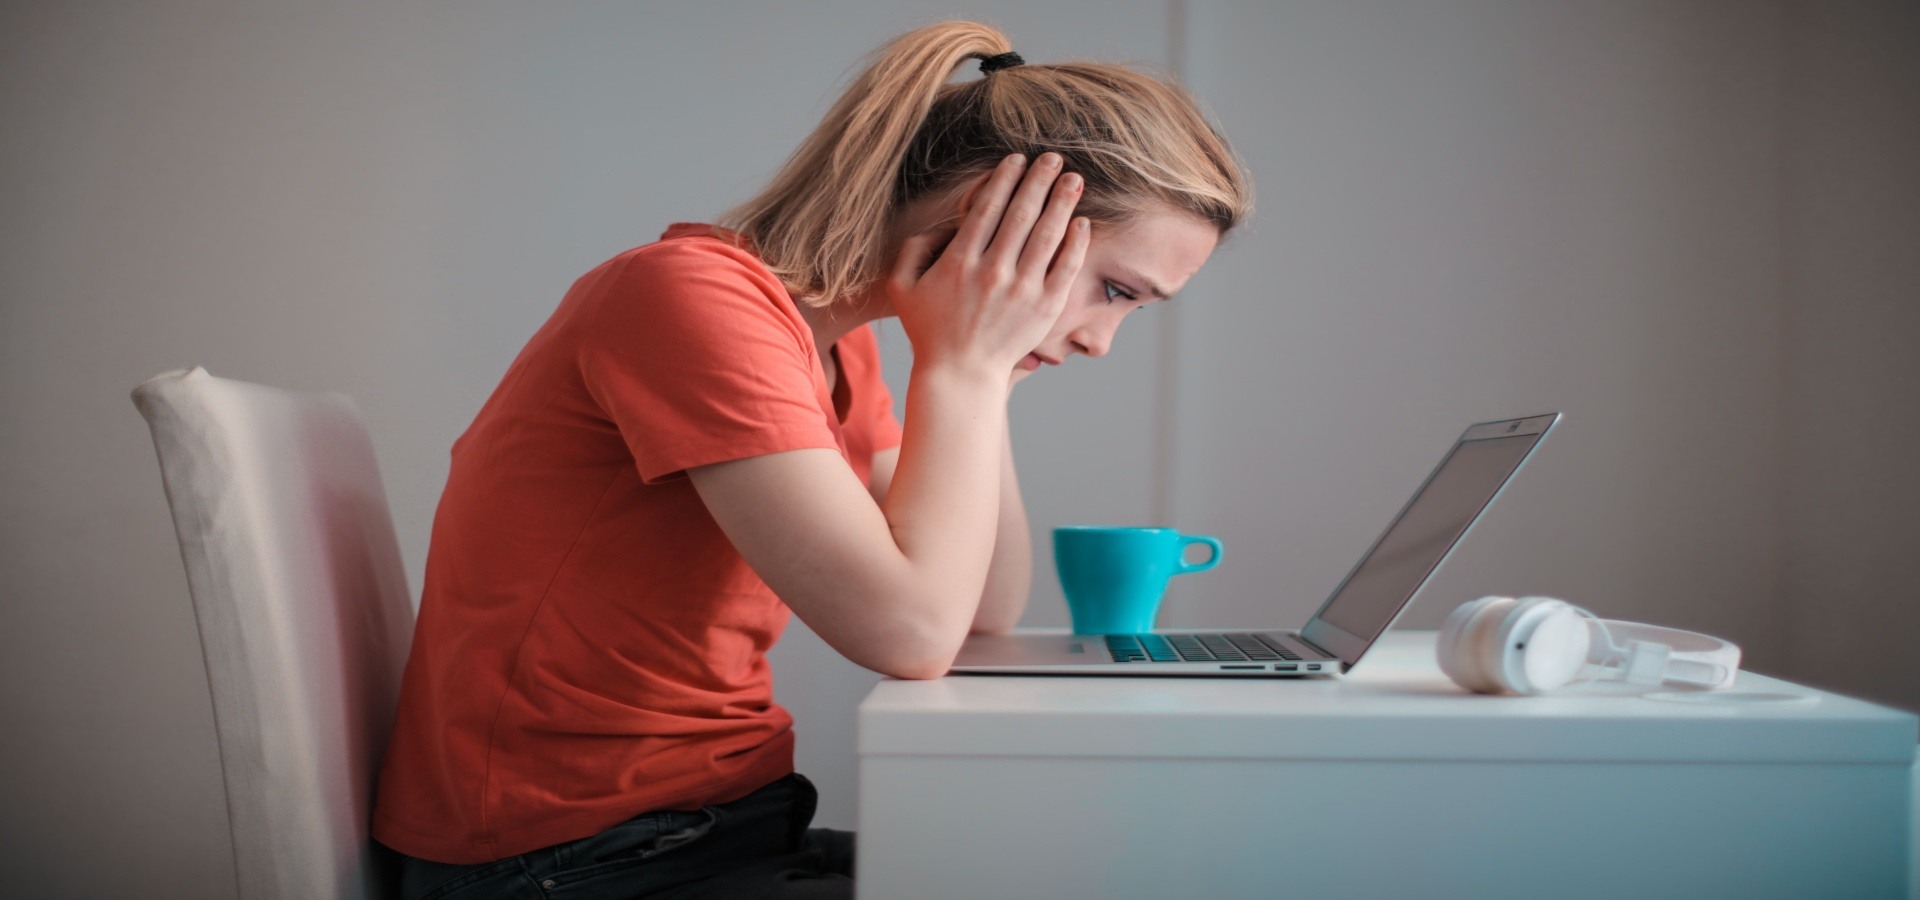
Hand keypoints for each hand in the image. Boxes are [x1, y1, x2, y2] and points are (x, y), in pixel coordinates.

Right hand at [887, 152, 1090, 378]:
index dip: (1004, 179)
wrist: (960, 375)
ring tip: (1073, 179)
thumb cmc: (929, 329)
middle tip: (1052, 158)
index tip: (1017, 160)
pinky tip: (1081, 221)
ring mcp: (1022, 290)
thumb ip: (914, 248)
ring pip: (1047, 235)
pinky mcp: (1044, 308)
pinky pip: (1065, 267)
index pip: (987, 208)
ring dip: (1062, 201)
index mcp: (960, 261)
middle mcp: (993, 272)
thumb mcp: (902, 287)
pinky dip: (1075, 242)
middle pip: (1021, 213)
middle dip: (1038, 180)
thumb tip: (944, 223)